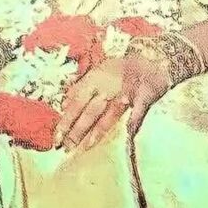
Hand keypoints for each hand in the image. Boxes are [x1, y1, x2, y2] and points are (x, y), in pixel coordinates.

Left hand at [54, 56, 169, 151]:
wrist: (151, 59)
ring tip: (83, 148)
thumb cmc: (121, 68)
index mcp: (94, 79)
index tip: (56, 137)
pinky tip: (127, 136)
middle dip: (77, 131)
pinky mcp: (144, 98)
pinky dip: (132, 124)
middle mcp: (107, 86)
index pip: (76, 102)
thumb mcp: (97, 72)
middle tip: (65, 148)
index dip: (66, 120)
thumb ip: (80, 88)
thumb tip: (64, 104)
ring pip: (108, 116)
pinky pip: (136, 114)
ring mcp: (125, 94)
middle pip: (89, 112)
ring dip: (95, 133)